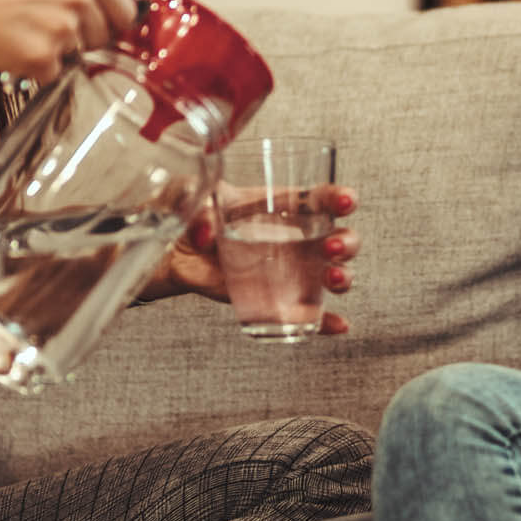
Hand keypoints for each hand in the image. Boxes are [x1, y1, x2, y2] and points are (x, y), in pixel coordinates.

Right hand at [0, 0, 135, 84]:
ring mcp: (62, 27)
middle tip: (43, 26)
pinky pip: (54, 74)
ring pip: (79, 57)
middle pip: (104, 38)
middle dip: (80, 40)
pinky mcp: (43, 55)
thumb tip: (113, 8)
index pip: (125, 10)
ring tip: (25, 31)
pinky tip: (15, 46)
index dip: (111, 24)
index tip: (101, 28)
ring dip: (56, 53)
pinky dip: (36, 69)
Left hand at [141, 184, 362, 334]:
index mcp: (282, 205)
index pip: (320, 198)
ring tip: (331, 280)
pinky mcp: (277, 300)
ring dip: (343, 277)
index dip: (339, 198)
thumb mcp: (191, 196)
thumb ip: (198, 207)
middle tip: (332, 246)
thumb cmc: (190, 213)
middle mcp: (295, 237)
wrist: (173, 253)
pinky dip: (326, 322)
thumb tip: (205, 230)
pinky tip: (338, 325)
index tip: (346, 201)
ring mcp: (290, 271)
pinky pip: (309, 314)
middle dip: (347, 242)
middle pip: (341, 237)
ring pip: (334, 273)